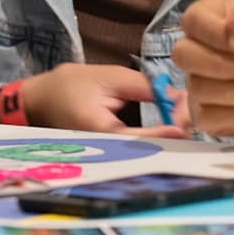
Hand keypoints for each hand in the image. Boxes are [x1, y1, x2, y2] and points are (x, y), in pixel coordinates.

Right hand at [18, 64, 189, 137]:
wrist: (39, 102)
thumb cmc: (70, 86)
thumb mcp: (110, 77)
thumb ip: (145, 87)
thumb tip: (179, 98)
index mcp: (100, 132)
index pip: (140, 138)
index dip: (166, 132)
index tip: (186, 123)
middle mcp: (106, 151)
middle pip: (148, 150)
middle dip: (173, 135)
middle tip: (194, 118)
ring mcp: (109, 156)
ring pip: (146, 152)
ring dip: (168, 137)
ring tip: (188, 119)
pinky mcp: (113, 154)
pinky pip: (139, 150)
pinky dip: (158, 139)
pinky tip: (173, 127)